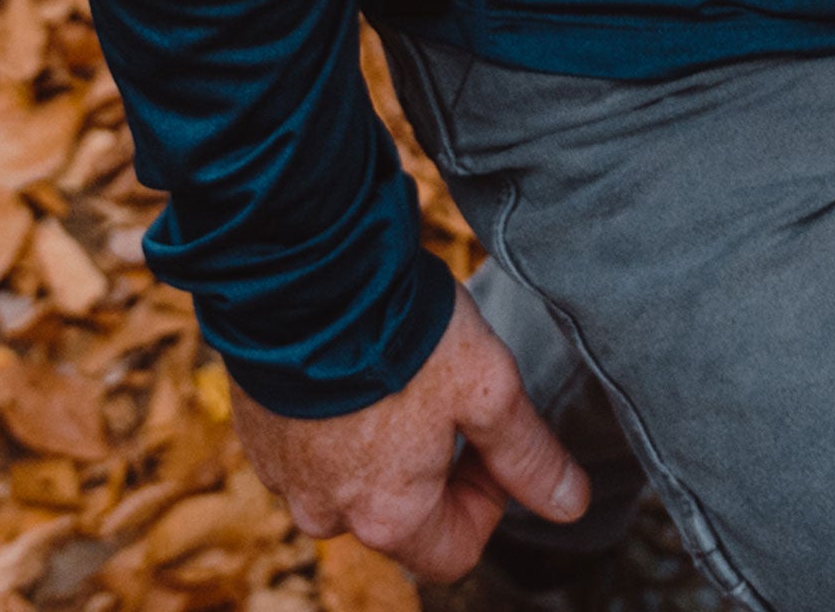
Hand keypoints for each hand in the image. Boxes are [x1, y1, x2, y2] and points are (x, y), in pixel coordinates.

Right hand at [229, 288, 590, 581]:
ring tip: (399, 371)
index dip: (488, 502)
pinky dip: (337, 422)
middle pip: (401, 519)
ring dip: (382, 444)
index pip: (454, 553)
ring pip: (352, 483)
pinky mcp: (260, 438)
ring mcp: (286, 480)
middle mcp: (329, 516)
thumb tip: (574, 507)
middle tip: (448, 394)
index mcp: (389, 517)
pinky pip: (310, 450)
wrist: (310, 281)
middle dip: (434, 469)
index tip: (489, 442)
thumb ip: (528, 457)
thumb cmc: (407, 336)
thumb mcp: (490, 390)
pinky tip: (354, 365)